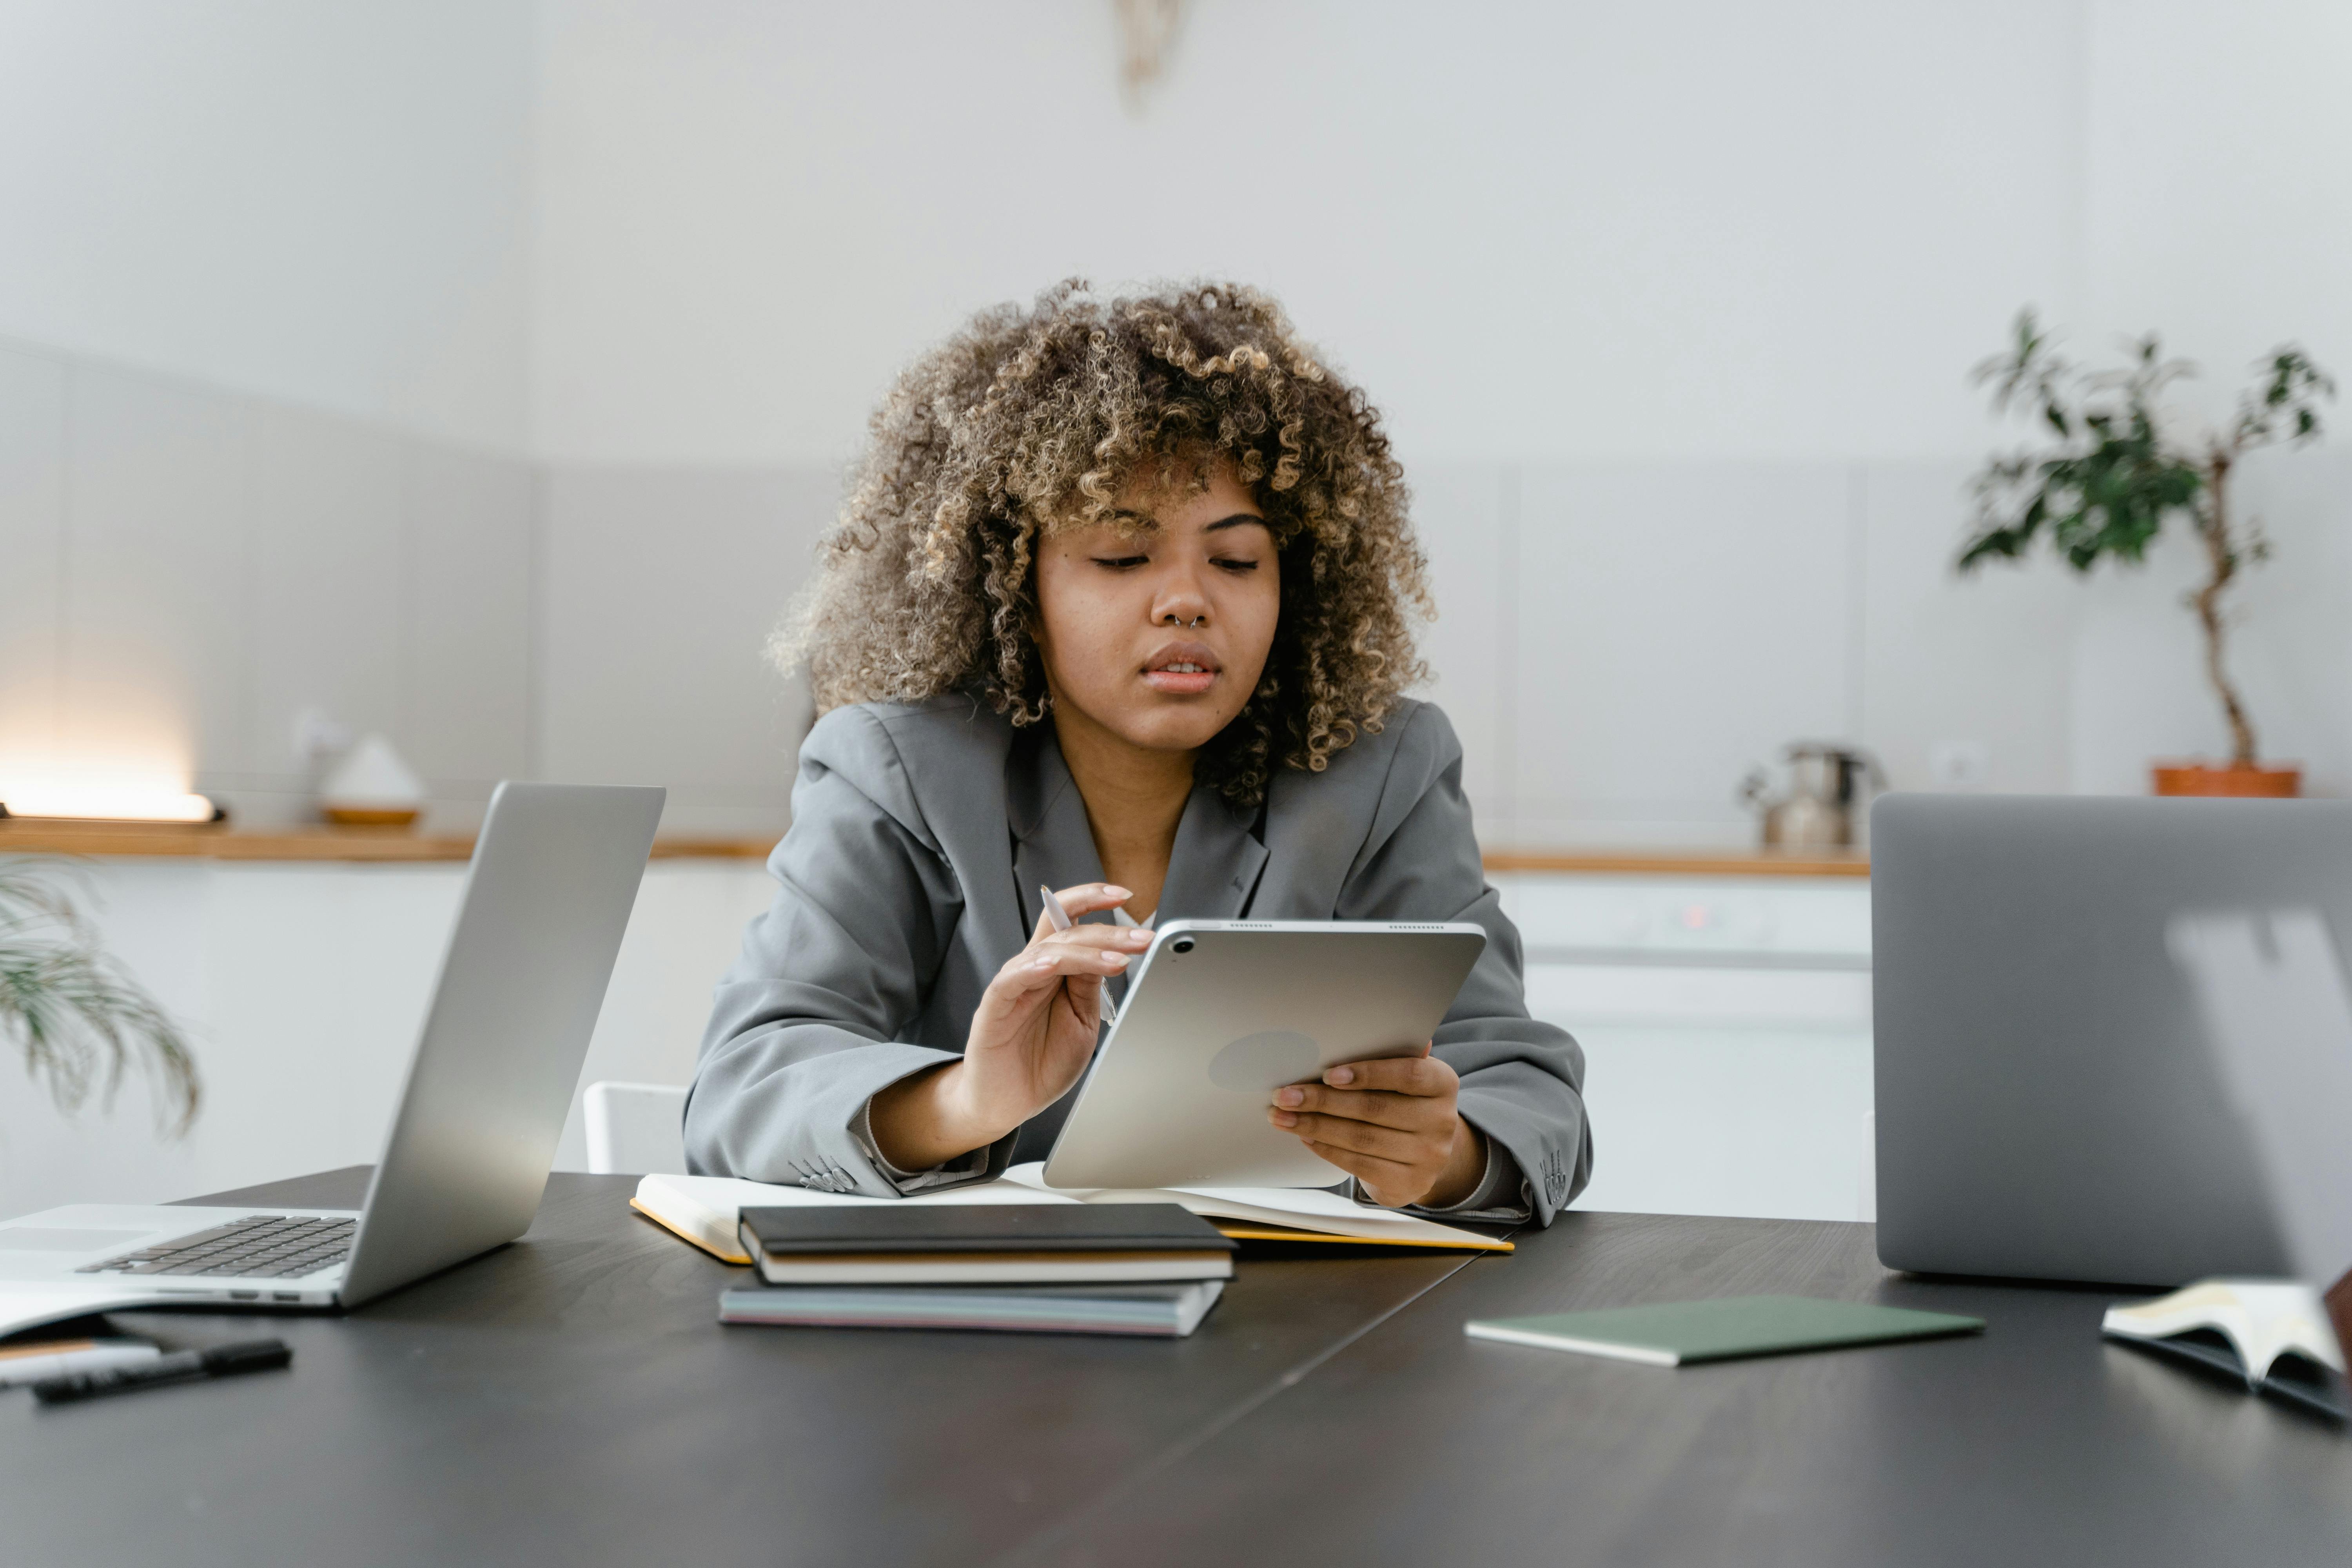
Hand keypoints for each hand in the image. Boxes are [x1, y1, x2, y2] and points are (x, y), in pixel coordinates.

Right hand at [868, 883, 1150, 1170]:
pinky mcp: (995, 1005)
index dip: (1094, 901)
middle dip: (1109, 931)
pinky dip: (1033, 967)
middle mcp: (1034, 968)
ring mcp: (1014, 984)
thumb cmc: (1043, 1060)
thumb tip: (1113, 952)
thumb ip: (1090, 986)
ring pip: (1048, 950)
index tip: (1127, 897)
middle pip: (1066, 931)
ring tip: (1118, 959)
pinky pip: (1012, 977)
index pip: (1072, 920)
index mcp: (1056, 968)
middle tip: (1141, 937)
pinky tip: (1054, 963)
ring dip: (1086, 951)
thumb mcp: (1081, 1020)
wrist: (1008, 1100)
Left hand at [1268, 1044, 1484, 1208]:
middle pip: (1375, 1108)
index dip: (1368, 1073)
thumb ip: (1389, 1055)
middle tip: (1286, 1095)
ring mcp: (1428, 1156)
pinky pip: (1360, 1165)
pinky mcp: (1409, 1184)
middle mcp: (1441, 1121)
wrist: (1424, 1153)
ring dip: (1315, 1126)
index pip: (1408, 1074)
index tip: (1328, 1073)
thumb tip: (1368, 1027)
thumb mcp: (1405, 1077)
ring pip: (1362, 1138)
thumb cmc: (1404, 1103)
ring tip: (1283, 1116)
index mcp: (1442, 1083)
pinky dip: (1327, 1148)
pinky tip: (1306, 1136)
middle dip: (1323, 1100)